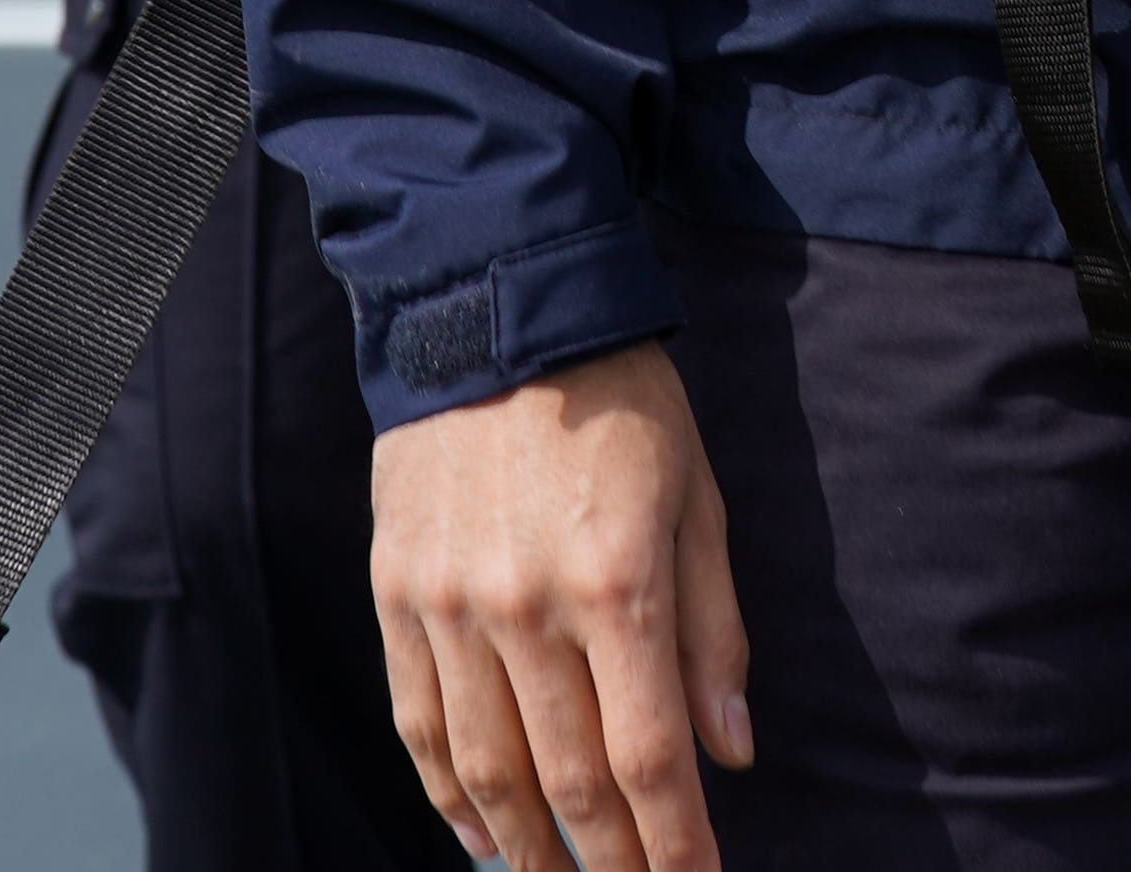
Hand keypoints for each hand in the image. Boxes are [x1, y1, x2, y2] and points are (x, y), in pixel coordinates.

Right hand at [375, 342, 755, 871]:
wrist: (500, 313)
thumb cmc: (625, 404)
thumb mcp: (699, 500)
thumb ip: (715, 633)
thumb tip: (733, 752)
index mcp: (618, 583)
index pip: (650, 755)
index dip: (677, 841)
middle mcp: (527, 610)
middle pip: (569, 780)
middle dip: (610, 860)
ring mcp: (450, 607)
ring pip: (485, 769)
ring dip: (525, 847)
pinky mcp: (397, 595)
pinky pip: (419, 723)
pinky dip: (446, 793)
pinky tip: (477, 833)